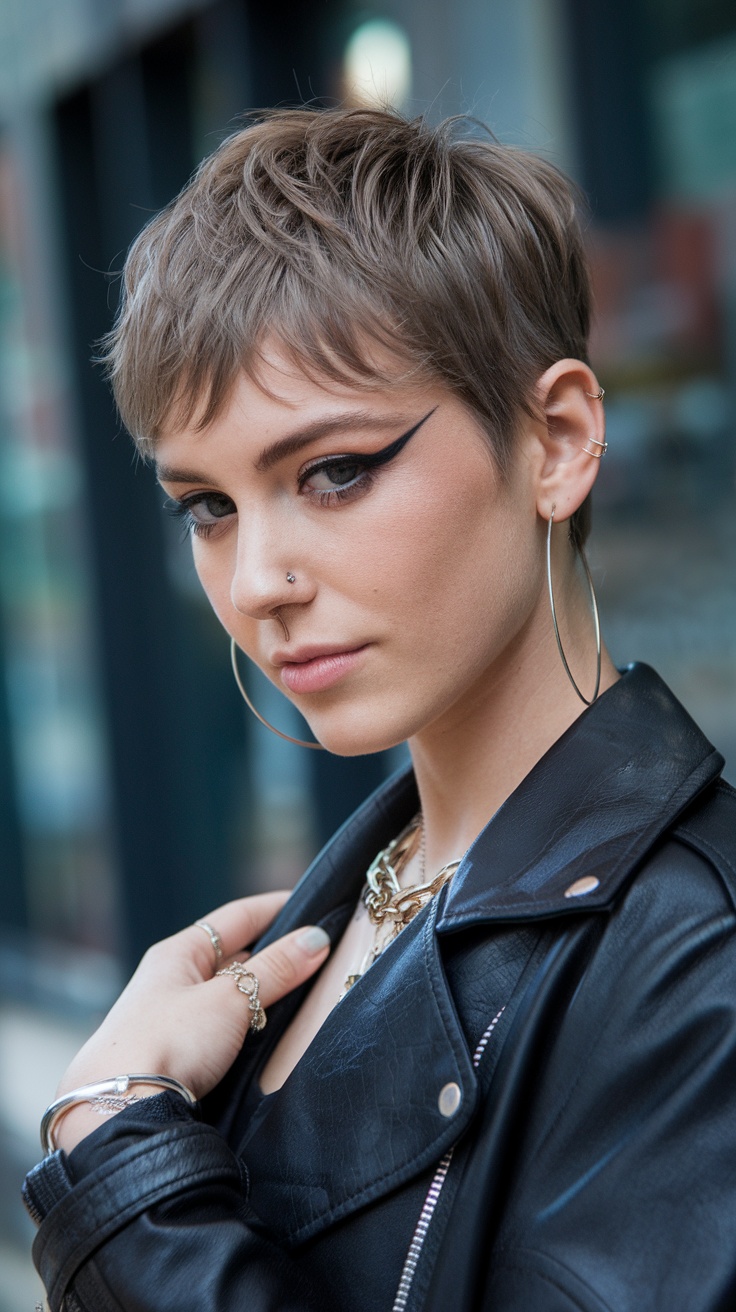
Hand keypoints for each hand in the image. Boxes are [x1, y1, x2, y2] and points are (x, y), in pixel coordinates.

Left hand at [52, 893, 329, 1151]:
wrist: (119, 1107)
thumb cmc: (168, 1040)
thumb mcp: (230, 999)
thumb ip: (275, 970)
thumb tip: (315, 940)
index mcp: (178, 953)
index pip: (235, 917)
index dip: (274, 908)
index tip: (312, 904)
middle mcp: (172, 980)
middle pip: (233, 956)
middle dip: (274, 954)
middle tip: (317, 952)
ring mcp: (172, 1018)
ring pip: (229, 994)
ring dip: (263, 992)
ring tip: (304, 990)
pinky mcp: (175, 1054)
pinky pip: (223, 1027)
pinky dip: (248, 1023)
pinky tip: (269, 1031)